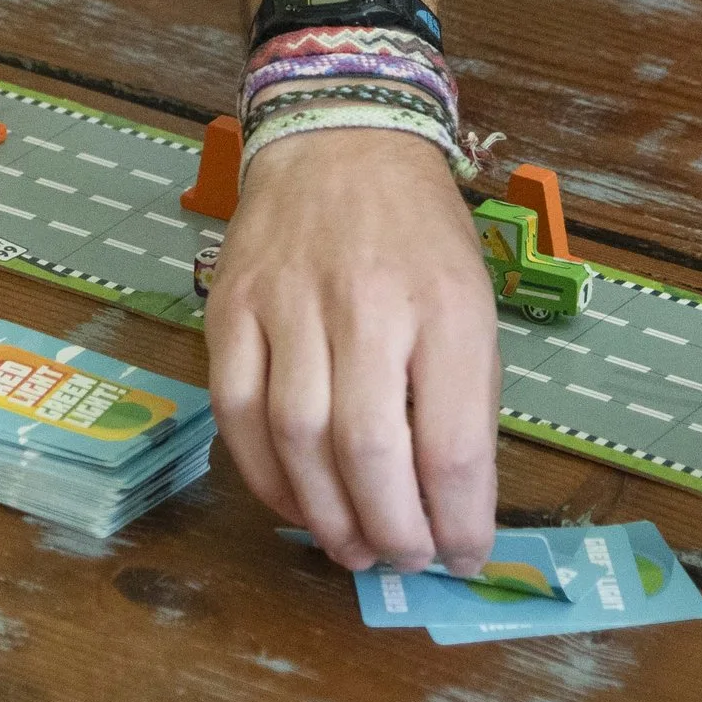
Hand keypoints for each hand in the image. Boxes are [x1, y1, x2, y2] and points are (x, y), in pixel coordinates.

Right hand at [204, 127, 499, 574]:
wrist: (339, 141)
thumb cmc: (419, 234)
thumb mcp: (473, 304)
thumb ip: (463, 401)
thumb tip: (452, 507)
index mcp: (445, 306)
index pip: (452, 443)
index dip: (458, 522)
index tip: (463, 555)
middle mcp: (365, 305)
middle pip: (369, 451)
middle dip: (391, 530)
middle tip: (403, 560)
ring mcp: (287, 304)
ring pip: (297, 439)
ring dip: (326, 516)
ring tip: (353, 547)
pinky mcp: (229, 309)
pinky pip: (238, 413)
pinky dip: (264, 475)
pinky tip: (295, 502)